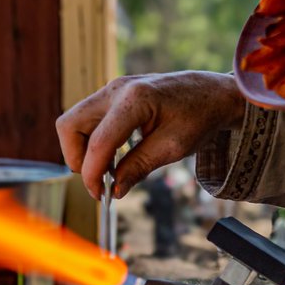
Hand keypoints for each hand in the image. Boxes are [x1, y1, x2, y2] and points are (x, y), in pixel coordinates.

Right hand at [56, 70, 244, 199]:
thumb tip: (114, 190)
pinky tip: (114, 158)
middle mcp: (117, 89)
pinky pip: (89, 119)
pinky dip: (93, 140)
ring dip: (83, 150)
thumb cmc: (199, 117)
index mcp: (135, 100)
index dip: (93, 174)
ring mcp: (113, 89)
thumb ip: (139, 166)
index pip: (99, 142)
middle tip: (98, 182)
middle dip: (77, 158)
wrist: (213, 94)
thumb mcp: (173, 148)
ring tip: (109, 172)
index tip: (100, 195)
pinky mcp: (114, 94)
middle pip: (70, 125)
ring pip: (75, 122)